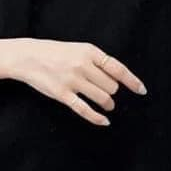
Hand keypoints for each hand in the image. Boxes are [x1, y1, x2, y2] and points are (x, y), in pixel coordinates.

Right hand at [10, 39, 145, 125]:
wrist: (29, 56)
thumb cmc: (57, 53)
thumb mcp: (80, 49)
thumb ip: (98, 61)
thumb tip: (119, 77)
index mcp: (90, 52)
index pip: (118, 68)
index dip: (132, 81)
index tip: (142, 90)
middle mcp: (82, 65)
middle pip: (111, 86)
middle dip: (112, 92)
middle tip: (109, 94)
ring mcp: (72, 80)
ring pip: (101, 98)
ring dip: (107, 104)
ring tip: (107, 104)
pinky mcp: (62, 94)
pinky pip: (84, 109)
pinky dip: (96, 118)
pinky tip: (104, 121)